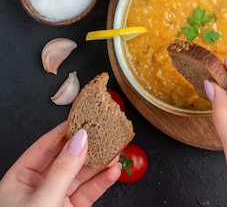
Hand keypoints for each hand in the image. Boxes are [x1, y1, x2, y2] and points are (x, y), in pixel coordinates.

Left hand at [0, 121, 120, 206]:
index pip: (44, 146)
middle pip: (67, 158)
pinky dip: (103, 181)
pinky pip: (90, 191)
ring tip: (116, 148)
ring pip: (82, 174)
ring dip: (100, 162)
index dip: (65, 130)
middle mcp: (37, 187)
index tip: (83, 118)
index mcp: (19, 179)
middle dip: (88, 145)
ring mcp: (56, 199)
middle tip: (106, 131)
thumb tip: (79, 140)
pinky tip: (113, 170)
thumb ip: (64, 169)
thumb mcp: (43, 199)